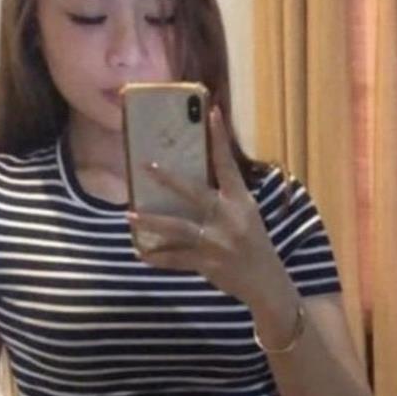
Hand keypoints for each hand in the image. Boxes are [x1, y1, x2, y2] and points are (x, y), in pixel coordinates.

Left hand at [126, 106, 283, 305]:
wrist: (267, 284)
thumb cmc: (254, 245)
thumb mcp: (247, 216)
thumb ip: (226, 198)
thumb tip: (193, 180)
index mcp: (241, 201)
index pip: (228, 164)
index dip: (219, 138)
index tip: (211, 111)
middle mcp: (229, 218)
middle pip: (195, 193)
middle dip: (169, 179)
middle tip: (146, 166)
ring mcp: (218, 242)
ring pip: (178, 228)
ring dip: (152, 223)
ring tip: (129, 216)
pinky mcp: (208, 264)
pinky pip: (177, 259)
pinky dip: (158, 258)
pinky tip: (141, 254)